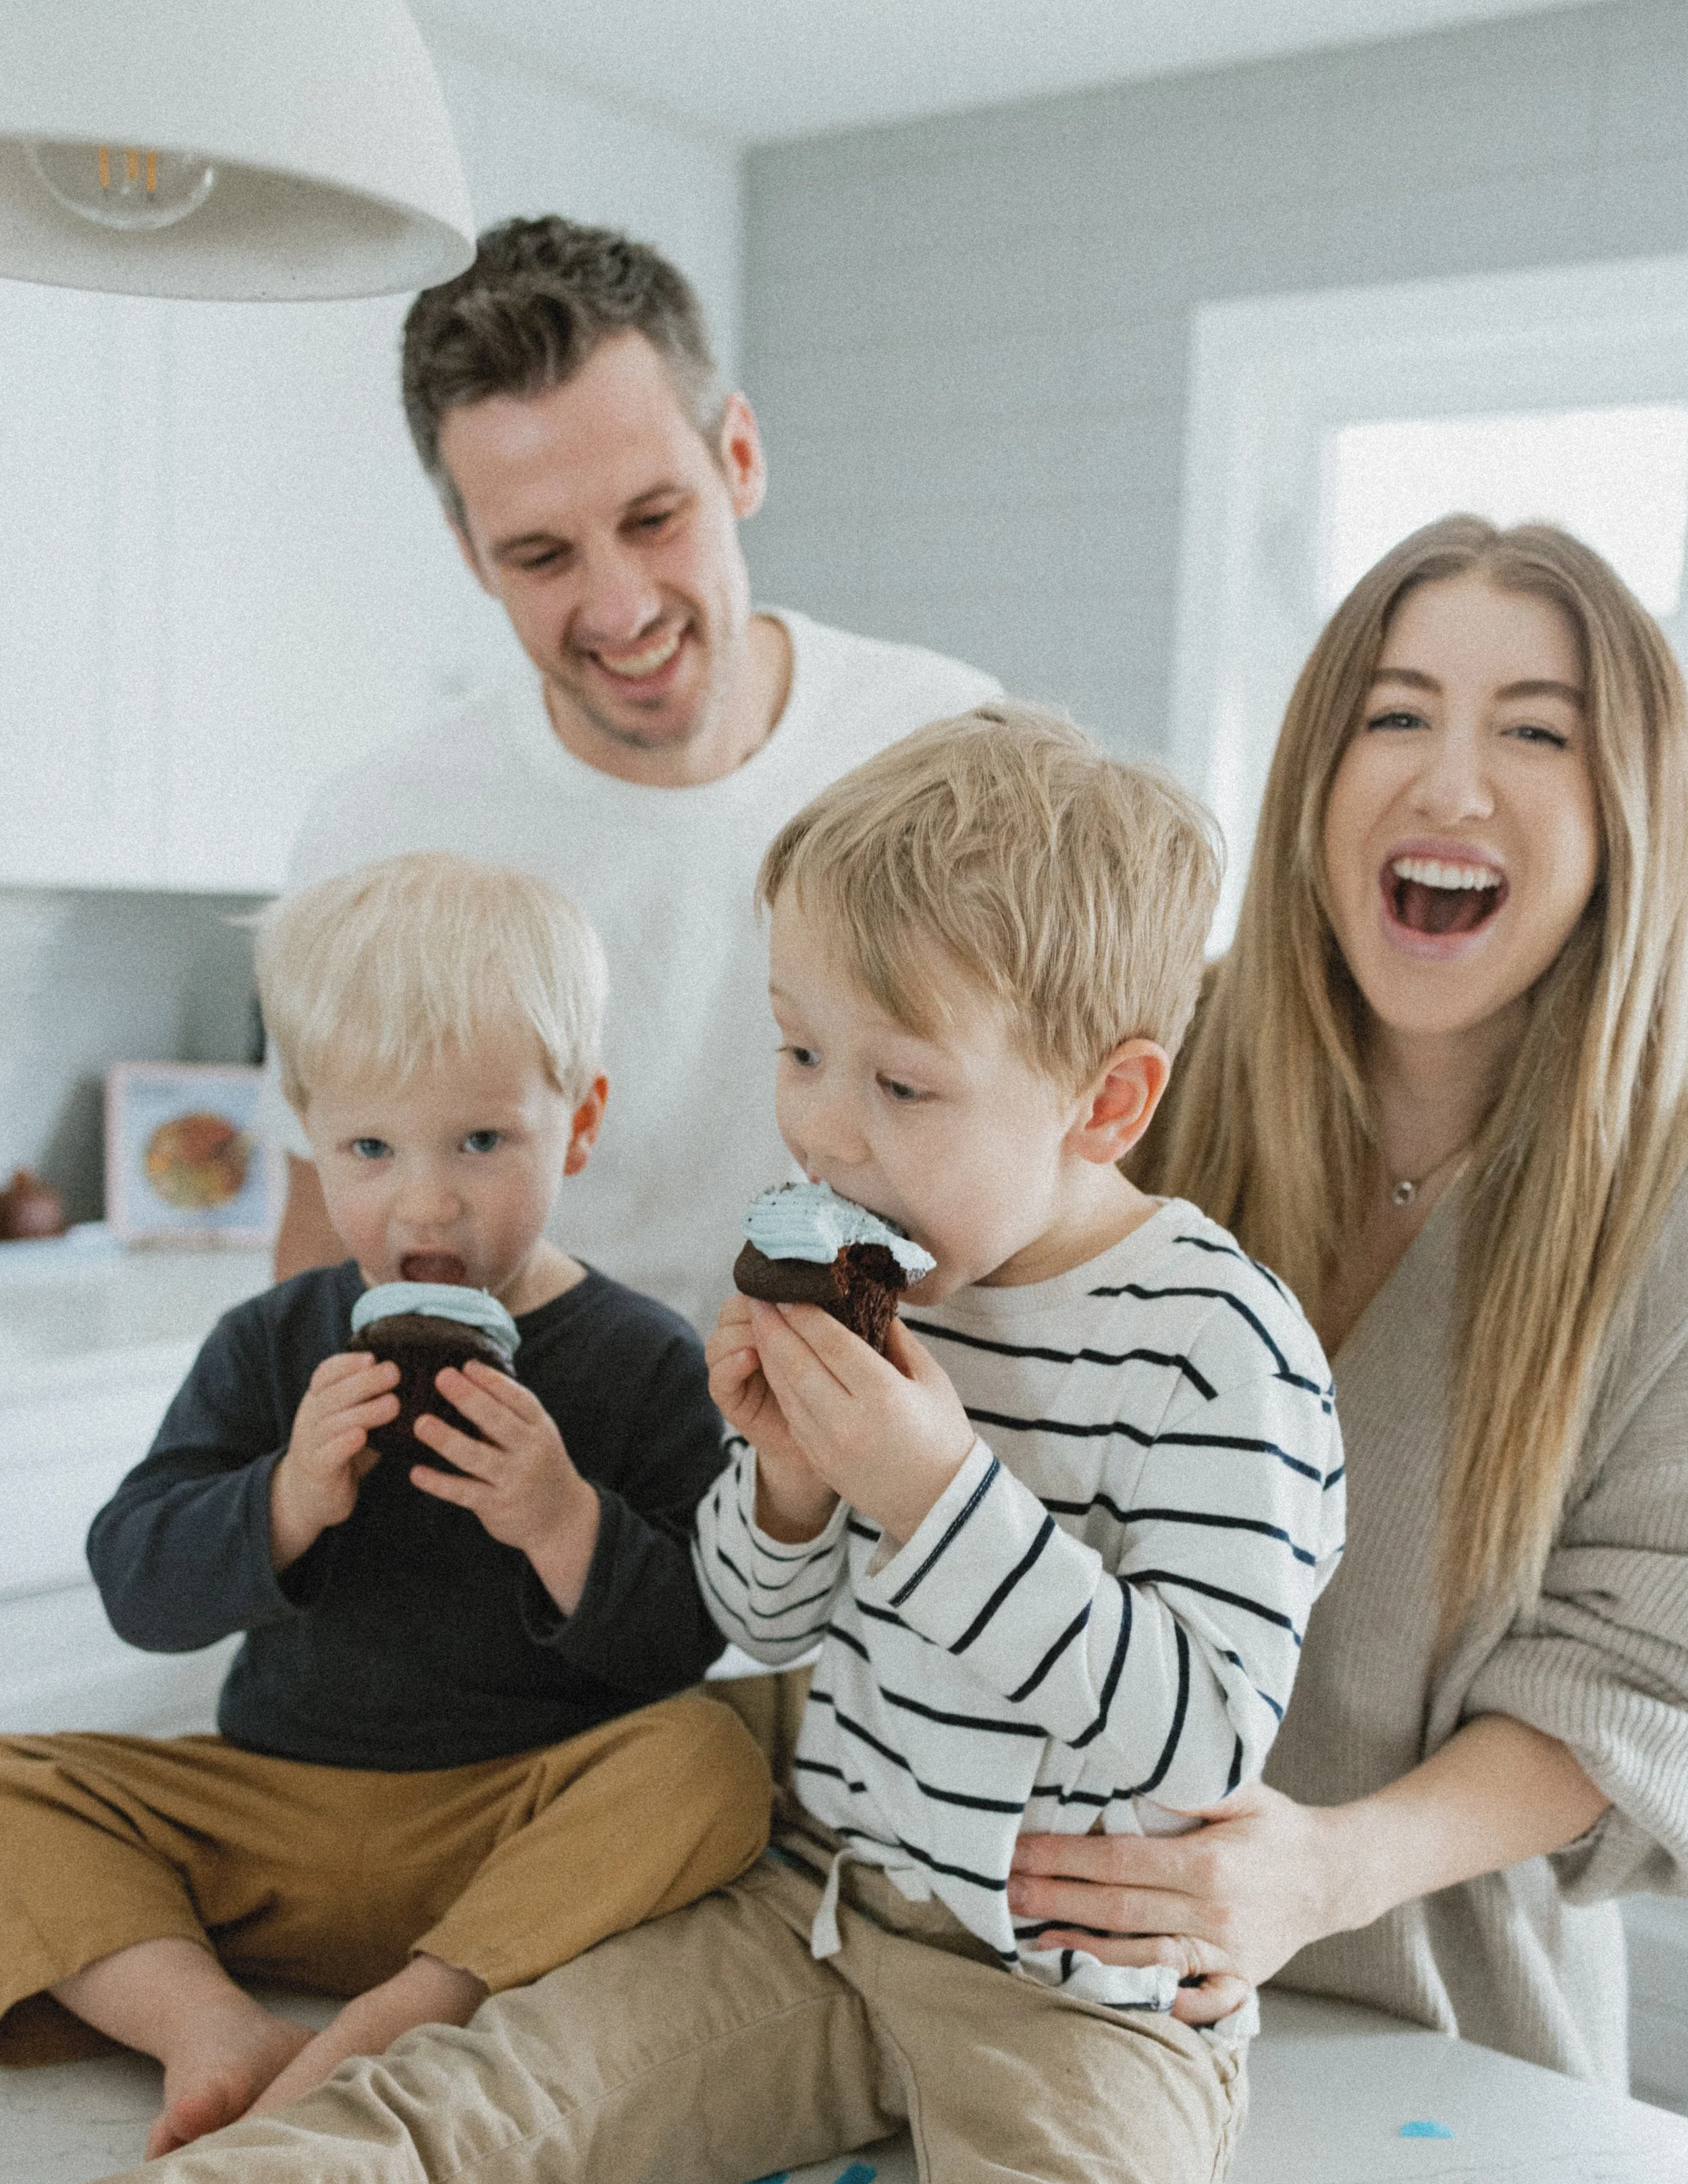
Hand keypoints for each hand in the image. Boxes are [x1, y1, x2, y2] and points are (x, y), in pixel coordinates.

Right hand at [270, 1352, 398, 1570]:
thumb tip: (414, 1378)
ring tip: (393, 1404)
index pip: (325, 1373)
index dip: (347, 1363)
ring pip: (333, 1423)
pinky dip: (344, 1444)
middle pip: (333, 1394)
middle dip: (365, 1381)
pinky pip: (328, 1454)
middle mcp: (311, 1417)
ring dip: (364, 1411)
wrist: (307, 1495)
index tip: (372, 1357)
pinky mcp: (317, 1469)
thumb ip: (371, 1400)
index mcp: (319, 1400)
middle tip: (394, 1373)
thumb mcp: (351, 1419)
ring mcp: (311, 1443)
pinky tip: (361, 1437)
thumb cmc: (340, 1449)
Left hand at [410, 1360, 600, 1613]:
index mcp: (540, 1428)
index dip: (493, 1381)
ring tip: (421, 1423)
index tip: (466, 1365)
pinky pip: (464, 1492)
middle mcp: (530, 1451)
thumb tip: (465, 1379)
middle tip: (442, 1377)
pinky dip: (439, 1483)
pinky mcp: (497, 1506)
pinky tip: (416, 1473)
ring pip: (477, 1457)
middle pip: (498, 1422)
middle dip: (469, 1398)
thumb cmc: (538, 1464)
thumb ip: (507, 1413)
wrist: (561, 1518)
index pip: (519, 1399)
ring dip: (447, 1439)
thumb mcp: (535, 1435)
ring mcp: (514, 1479)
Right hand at [706, 1294, 835, 1540]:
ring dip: (741, 1332)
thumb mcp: (857, 1361)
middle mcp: (753, 1342)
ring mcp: (739, 1372)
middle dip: (755, 1306)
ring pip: (721, 1339)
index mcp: (784, 1326)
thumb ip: (850, 1327)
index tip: (796, 1282)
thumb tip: (868, 1289)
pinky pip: (719, 1380)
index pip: (767, 1293)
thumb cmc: (856, 1400)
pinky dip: (730, 1365)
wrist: (838, 1454)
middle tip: (774, 1304)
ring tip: (762, 1332)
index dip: (777, 1287)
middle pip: (735, 1308)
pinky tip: (750, 1357)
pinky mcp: (732, 1402)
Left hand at [747, 1301, 974, 1544]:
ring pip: (786, 1387)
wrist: (937, 1503)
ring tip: (760, 1321)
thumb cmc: (942, 1433)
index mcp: (883, 1395)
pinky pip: (790, 1411)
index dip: (803, 1313)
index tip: (785, 1289)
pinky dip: (779, 1381)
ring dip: (768, 1351)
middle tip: (758, 1296)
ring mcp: (828, 1444)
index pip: (830, 1343)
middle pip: (797, 1362)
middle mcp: (849, 1420)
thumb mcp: (931, 1378)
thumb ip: (898, 1338)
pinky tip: (774, 1359)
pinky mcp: (818, 1458)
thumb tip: (869, 1302)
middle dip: (773, 1326)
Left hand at [1007, 1782, 1343, 2024]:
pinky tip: (1101, 1987)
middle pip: (1118, 1911)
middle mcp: (1214, 1913)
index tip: (1018, 1852)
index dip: (1063, 1859)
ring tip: (1032, 1936)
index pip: (1118, 1862)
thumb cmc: (1277, 1827)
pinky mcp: (1236, 1983)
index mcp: (1208, 1862)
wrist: (1335, 1877)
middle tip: (1005, 1895)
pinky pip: (1187, 2000)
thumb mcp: (1239, 1790)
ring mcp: (1225, 1955)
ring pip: (1141, 1959)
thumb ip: (1186, 1785)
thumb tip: (1129, 1767)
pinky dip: (1146, 1997)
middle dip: (1055, 1901)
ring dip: (1082, 1950)